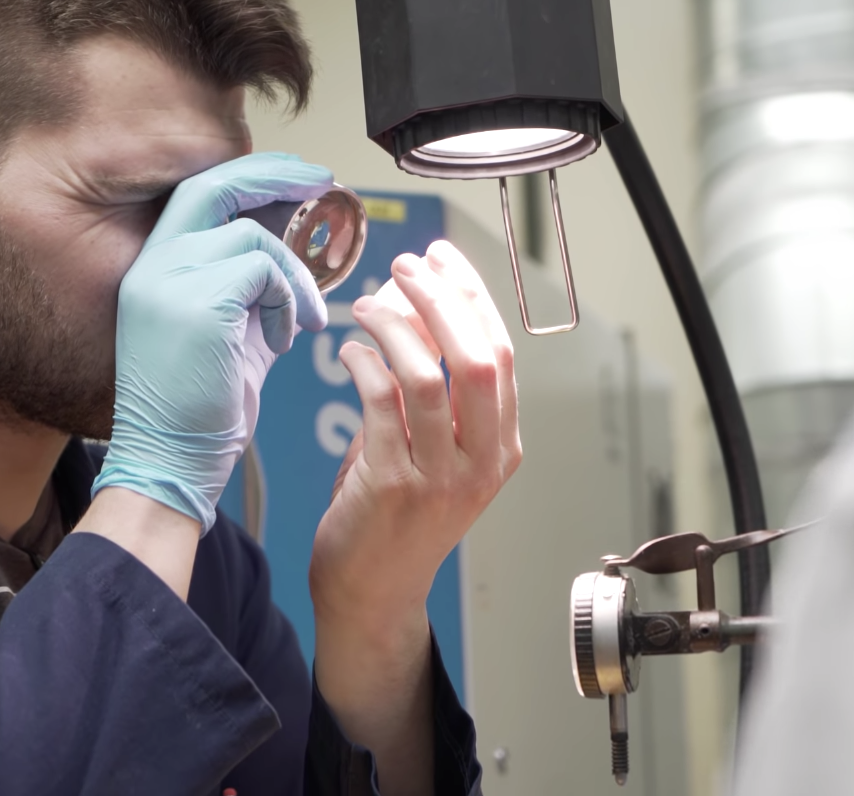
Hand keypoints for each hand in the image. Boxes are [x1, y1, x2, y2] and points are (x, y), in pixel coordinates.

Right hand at [92, 153, 331, 532]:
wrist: (172, 460)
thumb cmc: (201, 407)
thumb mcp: (228, 329)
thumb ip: (250, 285)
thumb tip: (293, 247)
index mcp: (153, 268)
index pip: (198, 194)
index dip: (248, 174)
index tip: (294, 175)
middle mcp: (152, 265)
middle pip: (214, 187)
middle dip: (272, 174)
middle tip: (320, 179)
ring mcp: (168, 281)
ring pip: (253, 239)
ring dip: (293, 279)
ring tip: (299, 324)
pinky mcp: (197, 304)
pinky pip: (264, 272)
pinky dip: (287, 302)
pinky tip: (281, 342)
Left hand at [308, 240, 519, 795]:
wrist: (373, 594)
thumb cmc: (396, 517)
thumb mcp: (432, 449)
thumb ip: (428, 387)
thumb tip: (410, 306)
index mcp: (502, 447)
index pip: (501, 354)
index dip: (472, 297)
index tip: (443, 259)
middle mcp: (482, 462)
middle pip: (478, 359)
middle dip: (440, 300)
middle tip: (406, 266)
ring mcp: (441, 477)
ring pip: (428, 377)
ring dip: (396, 327)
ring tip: (369, 305)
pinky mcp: (394, 485)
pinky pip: (382, 404)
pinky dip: (365, 365)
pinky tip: (351, 351)